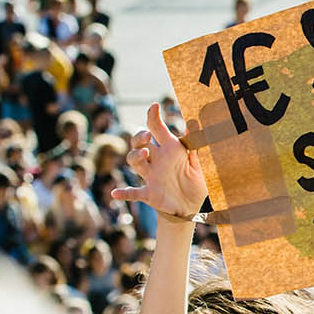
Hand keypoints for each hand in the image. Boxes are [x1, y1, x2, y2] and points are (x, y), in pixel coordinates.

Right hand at [112, 101, 208, 219]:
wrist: (191, 207)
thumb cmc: (194, 182)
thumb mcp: (198, 163)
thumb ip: (195, 145)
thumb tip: (195, 122)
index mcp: (169, 150)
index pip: (157, 129)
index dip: (153, 116)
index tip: (155, 106)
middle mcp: (156, 160)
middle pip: (139, 142)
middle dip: (139, 136)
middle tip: (147, 136)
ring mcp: (150, 176)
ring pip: (134, 161)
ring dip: (136, 156)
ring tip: (145, 153)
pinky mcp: (149, 193)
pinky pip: (133, 192)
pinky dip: (124, 192)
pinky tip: (115, 193)